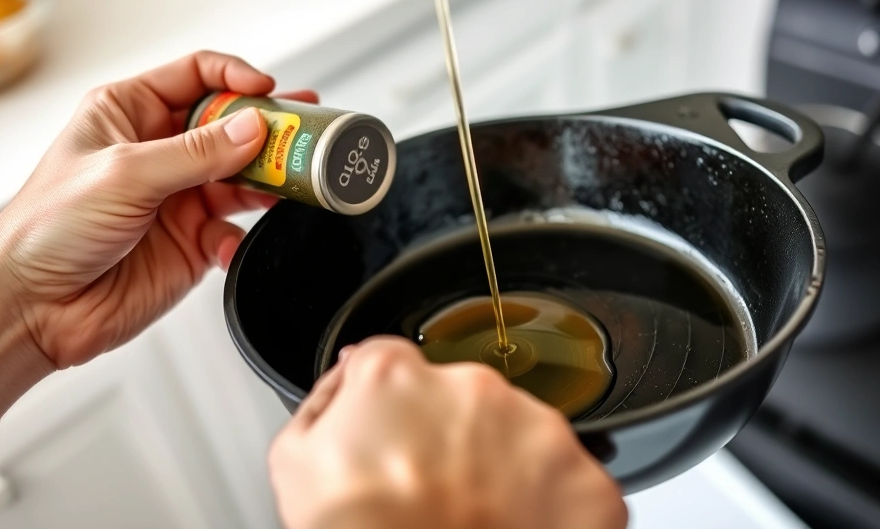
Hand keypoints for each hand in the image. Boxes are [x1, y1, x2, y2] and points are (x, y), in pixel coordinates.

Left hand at [0, 50, 316, 369]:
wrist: (34, 307)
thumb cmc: (46, 230)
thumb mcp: (124, 173)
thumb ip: (195, 152)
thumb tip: (252, 128)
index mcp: (129, 113)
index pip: (197, 76)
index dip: (237, 78)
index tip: (270, 91)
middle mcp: (159, 151)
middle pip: (231, 126)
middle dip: (269, 131)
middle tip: (305, 136)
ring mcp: (179, 196)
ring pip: (243, 177)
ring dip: (267, 182)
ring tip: (291, 184)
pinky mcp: (192, 241)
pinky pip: (235, 230)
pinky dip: (239, 238)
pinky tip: (227, 244)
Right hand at [268, 337, 627, 528]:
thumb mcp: (296, 461)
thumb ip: (327, 398)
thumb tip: (349, 371)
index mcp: (398, 376)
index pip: (394, 365)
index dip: (392, 407)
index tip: (397, 441)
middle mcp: (473, 389)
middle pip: (464, 400)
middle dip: (453, 439)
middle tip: (434, 494)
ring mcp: (537, 432)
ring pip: (520, 434)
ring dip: (503, 469)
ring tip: (475, 518)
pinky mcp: (583, 480)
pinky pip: (568, 480)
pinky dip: (550, 506)